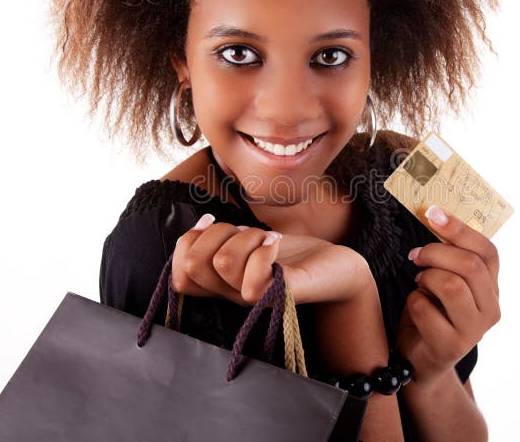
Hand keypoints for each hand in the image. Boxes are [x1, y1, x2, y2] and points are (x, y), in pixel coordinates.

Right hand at [171, 213, 371, 305]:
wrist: (339, 269)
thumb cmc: (292, 255)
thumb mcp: (248, 245)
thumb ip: (221, 242)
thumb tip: (197, 226)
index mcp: (223, 284)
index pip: (180, 277)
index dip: (186, 244)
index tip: (211, 222)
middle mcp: (234, 295)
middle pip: (194, 266)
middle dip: (215, 233)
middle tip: (245, 229)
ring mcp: (258, 298)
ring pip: (223, 263)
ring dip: (246, 236)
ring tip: (267, 237)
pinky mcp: (283, 295)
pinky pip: (254, 283)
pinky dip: (263, 250)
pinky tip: (277, 242)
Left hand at [395, 205, 500, 385]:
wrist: (419, 361)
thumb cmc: (432, 313)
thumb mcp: (445, 282)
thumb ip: (449, 258)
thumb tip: (434, 215)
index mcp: (493, 288)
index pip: (487, 252)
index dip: (460, 228)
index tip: (432, 212)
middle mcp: (491, 310)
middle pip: (470, 266)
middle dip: (437, 252)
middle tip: (416, 255)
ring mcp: (474, 331)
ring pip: (451, 286)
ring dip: (426, 278)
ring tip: (419, 283)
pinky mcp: (451, 347)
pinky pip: (426, 309)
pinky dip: (413, 301)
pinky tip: (416, 307)